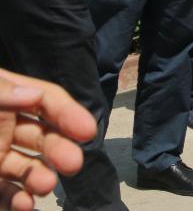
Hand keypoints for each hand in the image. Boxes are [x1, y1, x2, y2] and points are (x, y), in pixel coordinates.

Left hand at [0, 69, 96, 210]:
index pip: (47, 101)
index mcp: (7, 98)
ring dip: (40, 178)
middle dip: (61, 150)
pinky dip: (18, 200)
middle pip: (43, 137)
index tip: (87, 131)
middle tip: (73, 164)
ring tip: (45, 186)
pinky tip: (24, 205)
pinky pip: (6, 192)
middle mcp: (5, 126)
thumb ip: (1, 90)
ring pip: (27, 168)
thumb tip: (34, 94)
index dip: (68, 114)